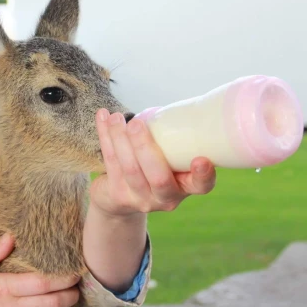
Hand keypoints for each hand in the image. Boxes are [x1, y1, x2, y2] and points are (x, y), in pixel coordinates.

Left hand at [90, 109, 216, 216]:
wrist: (120, 201)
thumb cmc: (151, 169)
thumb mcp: (168, 161)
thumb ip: (173, 141)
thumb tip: (174, 105)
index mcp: (185, 187)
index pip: (201, 186)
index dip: (203, 175)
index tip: (200, 160)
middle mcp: (165, 198)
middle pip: (158, 177)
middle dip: (145, 147)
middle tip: (136, 123)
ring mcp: (140, 199)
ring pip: (130, 169)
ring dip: (120, 138)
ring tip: (116, 117)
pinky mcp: (117, 195)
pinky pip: (110, 162)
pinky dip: (105, 136)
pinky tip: (103, 117)